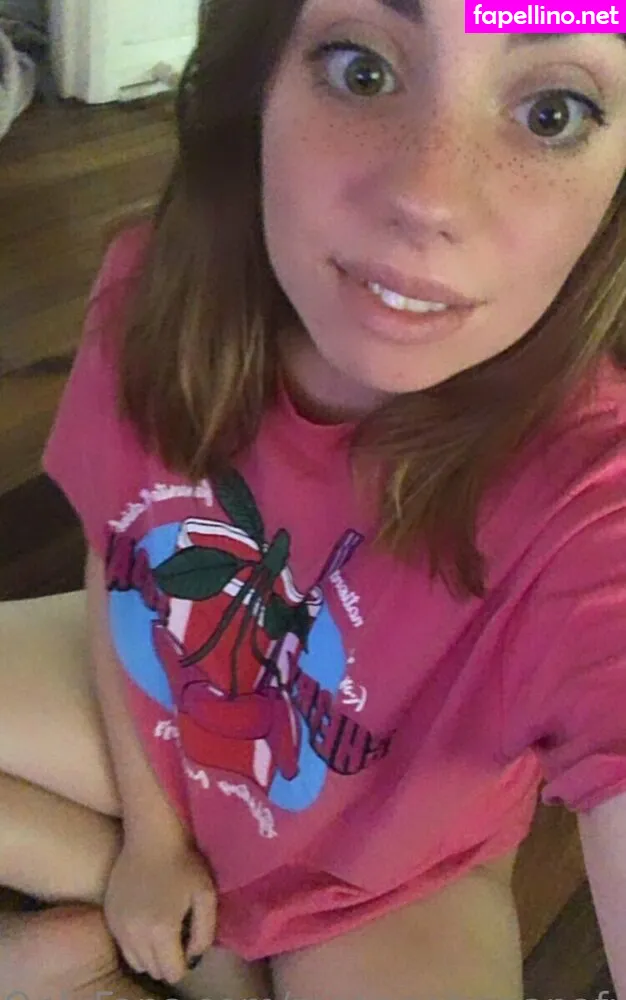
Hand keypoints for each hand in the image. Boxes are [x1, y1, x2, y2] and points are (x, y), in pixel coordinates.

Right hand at [104, 836, 217, 984]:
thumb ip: (205, 932)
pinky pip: (123, 944)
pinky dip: (135, 940)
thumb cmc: (183, 863)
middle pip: (153, 969)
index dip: (185, 962)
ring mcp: (118, 926)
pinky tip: (147, 918)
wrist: (151, 836)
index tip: (189, 941)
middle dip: (168, 959)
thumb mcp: (206, 895)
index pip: (172, 972)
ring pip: (136, 961)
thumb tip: (194, 956)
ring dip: (150, 953)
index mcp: (161, 931)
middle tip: (178, 933)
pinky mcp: (109, 916)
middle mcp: (134, 934)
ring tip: (161, 928)